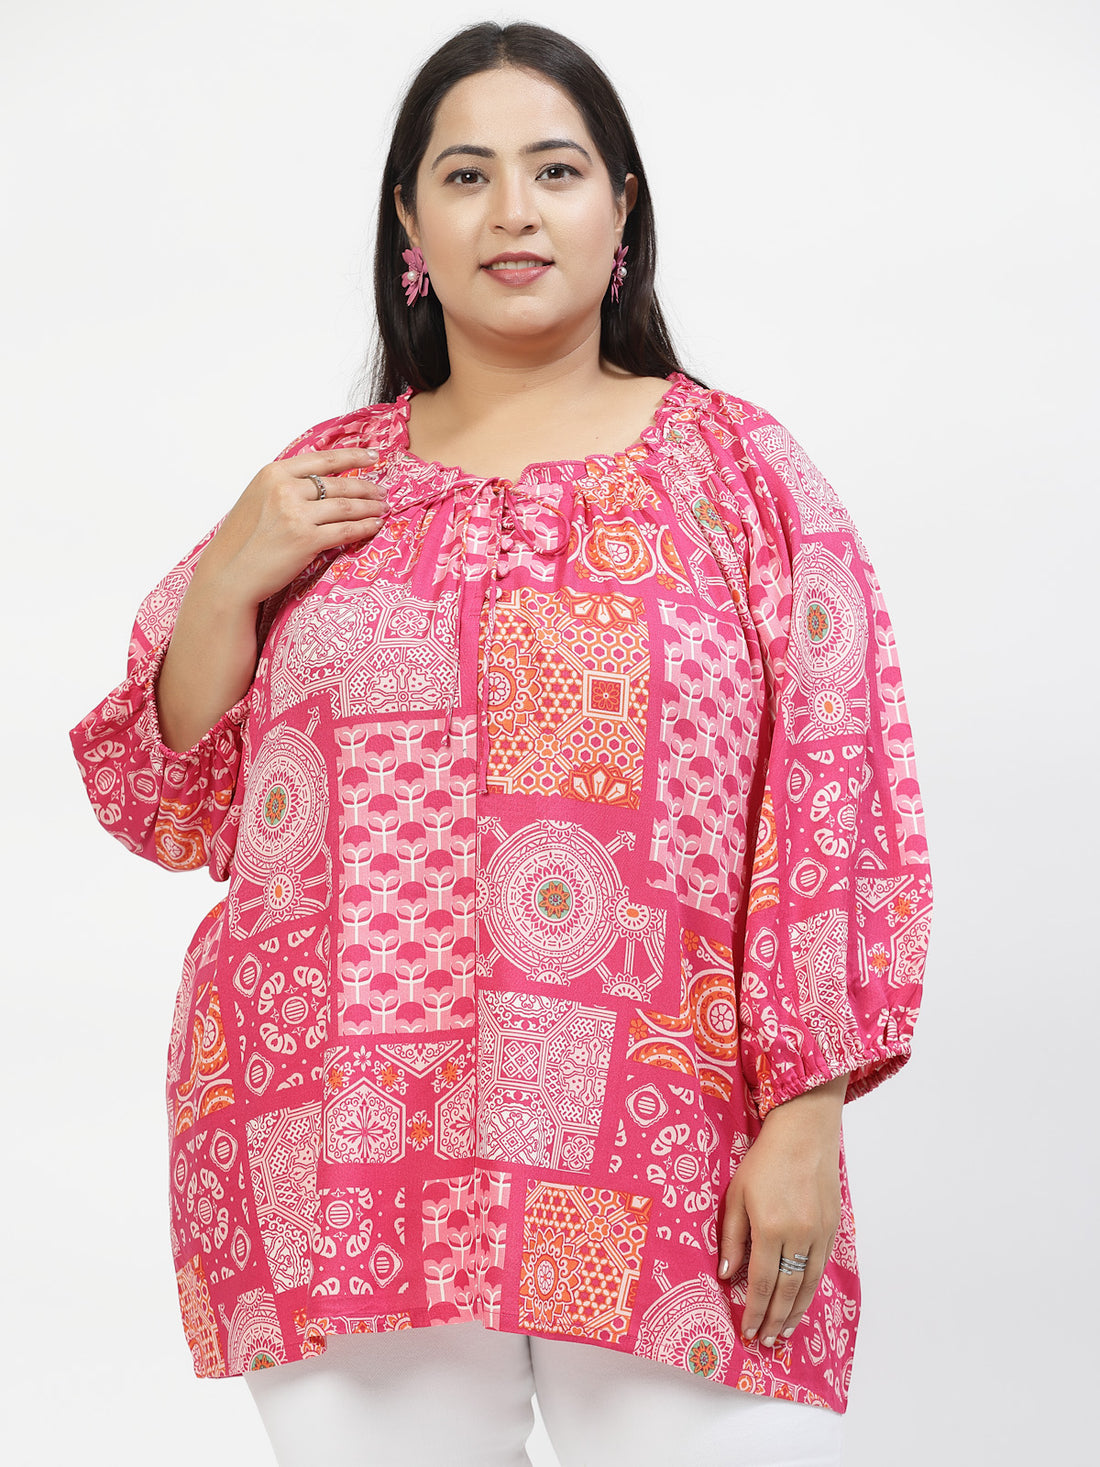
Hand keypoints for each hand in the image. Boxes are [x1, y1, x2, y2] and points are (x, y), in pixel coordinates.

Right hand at [196, 446, 388, 609]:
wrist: (230, 572)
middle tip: (383, 492)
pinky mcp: (306, 540)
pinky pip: (345, 530)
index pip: (323, 459)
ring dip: (370, 507)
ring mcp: (296, 514)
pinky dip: (364, 527)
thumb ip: (287, 485)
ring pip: (347, 506)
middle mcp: (285, 489)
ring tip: (383, 508)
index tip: (374, 455)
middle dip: (367, 488)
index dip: (354, 456)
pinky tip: (375, 525)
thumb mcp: (259, 498)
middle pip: (340, 484)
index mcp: (274, 473)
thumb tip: (322, 481)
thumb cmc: (244, 539)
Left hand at [717, 1074, 845, 1348]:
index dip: (754, 1310)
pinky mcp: (832, 1229)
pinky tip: (802, 1302)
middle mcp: (799, 1235)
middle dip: (774, 1319)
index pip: (762, 1282)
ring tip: (782, 1332)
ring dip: (795, 1313)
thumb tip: (728, 1275)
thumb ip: (732, 1237)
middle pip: (787, 1291)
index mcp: (770, 1228)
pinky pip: (820, 1269)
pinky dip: (810, 1291)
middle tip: (764, 1341)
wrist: (804, 1134)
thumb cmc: (764, 1161)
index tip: (747, 1330)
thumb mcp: (736, 1195)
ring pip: (808, 1285)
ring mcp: (819, 1234)